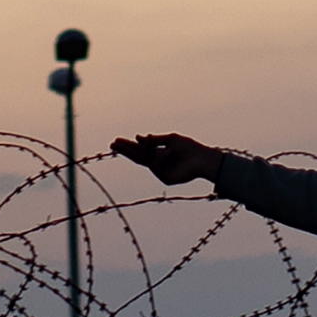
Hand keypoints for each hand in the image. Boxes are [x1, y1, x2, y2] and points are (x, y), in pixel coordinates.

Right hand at [106, 132, 221, 186]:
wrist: (203, 159)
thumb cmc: (190, 148)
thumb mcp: (171, 139)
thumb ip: (154, 140)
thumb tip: (137, 137)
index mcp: (158, 152)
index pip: (139, 150)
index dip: (128, 146)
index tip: (116, 140)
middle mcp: (158, 162)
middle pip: (137, 156)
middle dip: (125, 150)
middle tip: (113, 144)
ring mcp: (161, 171)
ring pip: (145, 161)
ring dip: (142, 152)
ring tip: (156, 149)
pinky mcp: (166, 179)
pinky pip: (157, 165)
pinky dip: (162, 158)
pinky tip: (170, 154)